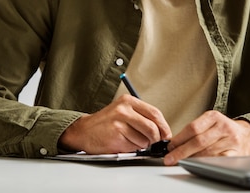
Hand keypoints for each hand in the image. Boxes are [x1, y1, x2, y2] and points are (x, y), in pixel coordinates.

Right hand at [58, 94, 172, 153]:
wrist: (84, 131)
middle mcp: (123, 109)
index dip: (164, 126)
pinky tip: (123, 143)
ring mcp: (119, 123)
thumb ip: (141, 117)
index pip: (154, 113)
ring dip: (142, 145)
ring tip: (130, 140)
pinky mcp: (115, 136)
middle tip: (152, 142)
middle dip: (156, 139)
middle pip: (152, 127)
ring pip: (144, 140)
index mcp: (128, 101)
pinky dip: (132, 149)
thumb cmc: (106, 123)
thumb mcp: (123, 111)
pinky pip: (134, 147)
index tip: (166, 135)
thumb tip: (162, 130)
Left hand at [163, 111, 249, 165]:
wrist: (247, 136)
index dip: (179, 139)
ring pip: (206, 152)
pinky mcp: (235, 153)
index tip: (170, 147)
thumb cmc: (223, 130)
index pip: (192, 128)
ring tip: (180, 161)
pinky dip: (205, 163)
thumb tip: (174, 144)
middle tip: (170, 158)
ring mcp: (231, 140)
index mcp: (214, 116)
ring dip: (191, 159)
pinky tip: (197, 164)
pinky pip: (217, 160)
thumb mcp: (210, 123)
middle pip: (198, 141)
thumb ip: (194, 130)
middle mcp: (223, 127)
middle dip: (181, 151)